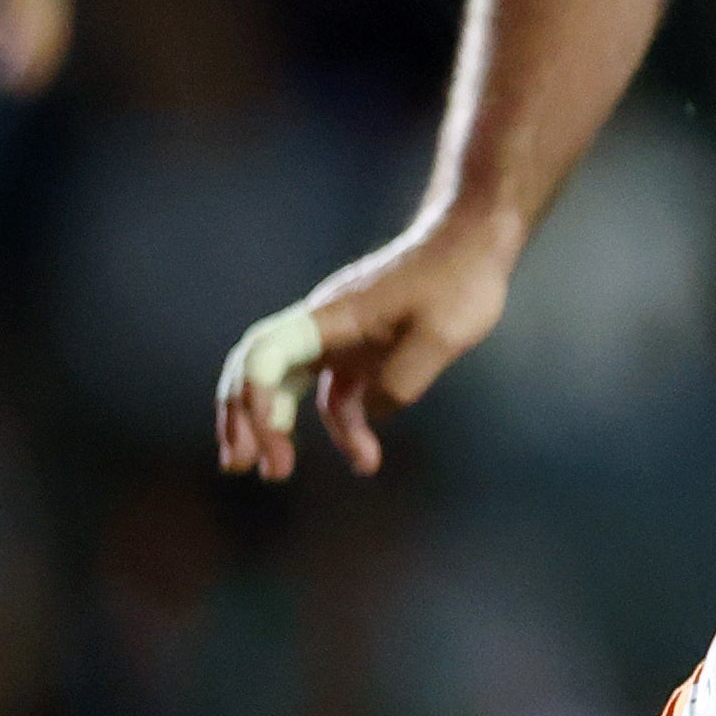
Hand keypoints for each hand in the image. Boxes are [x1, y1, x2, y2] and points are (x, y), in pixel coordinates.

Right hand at [214, 212, 523, 480]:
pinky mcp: (363, 352)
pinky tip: (365, 458)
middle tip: (242, 466)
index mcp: (327, 318)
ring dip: (277, 428)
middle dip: (242, 419)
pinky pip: (334, 395)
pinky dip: (342, 428)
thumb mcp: (441, 334)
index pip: (264, 356)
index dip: (255, 399)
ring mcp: (339, 340)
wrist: (473, 243)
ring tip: (275, 472)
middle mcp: (321, 328)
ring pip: (287, 386)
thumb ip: (402, 380)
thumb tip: (371, 415)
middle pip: (258, 372)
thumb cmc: (458, 279)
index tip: (273, 438)